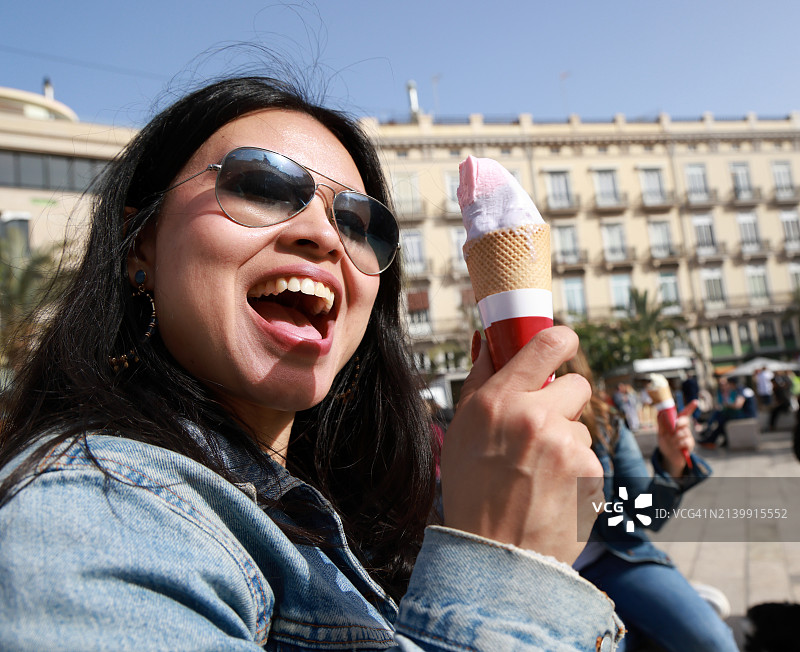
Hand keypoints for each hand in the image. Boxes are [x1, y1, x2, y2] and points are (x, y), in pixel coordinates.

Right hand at [439, 326, 603, 564]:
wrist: (495, 553)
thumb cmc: (472, 489)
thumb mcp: (461, 430)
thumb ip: (480, 379)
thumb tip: (488, 340)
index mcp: (499, 400)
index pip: (546, 343)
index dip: (562, 339)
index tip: (564, 343)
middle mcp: (534, 416)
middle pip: (577, 383)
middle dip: (566, 400)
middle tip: (545, 424)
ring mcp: (565, 444)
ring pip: (581, 426)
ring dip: (567, 441)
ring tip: (538, 472)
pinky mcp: (589, 471)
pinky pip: (589, 457)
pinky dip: (576, 470)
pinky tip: (552, 490)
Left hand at [657, 400, 696, 476]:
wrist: (668, 457)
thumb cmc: (665, 443)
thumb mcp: (661, 434)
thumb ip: (661, 424)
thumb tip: (660, 413)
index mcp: (677, 424)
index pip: (684, 414)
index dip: (690, 408)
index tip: (695, 402)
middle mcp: (684, 428)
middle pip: (685, 421)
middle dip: (680, 422)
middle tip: (674, 427)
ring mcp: (688, 436)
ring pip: (684, 432)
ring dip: (675, 438)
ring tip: (672, 442)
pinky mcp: (690, 445)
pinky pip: (686, 441)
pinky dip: (678, 444)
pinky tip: (676, 447)